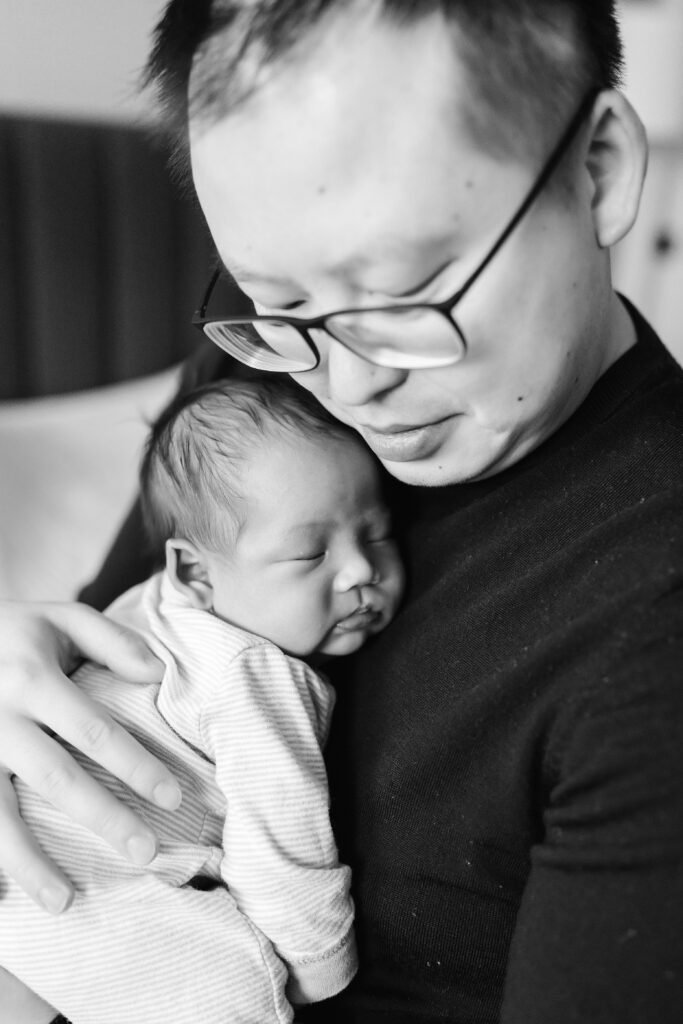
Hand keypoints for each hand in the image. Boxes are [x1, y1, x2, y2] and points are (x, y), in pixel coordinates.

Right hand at [0, 601, 181, 912]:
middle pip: (57, 779)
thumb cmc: (14, 632)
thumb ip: (111, 640)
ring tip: (64, 902)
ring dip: (31, 862)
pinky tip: (8, 894)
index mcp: (33, 676)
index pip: (94, 730)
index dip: (135, 766)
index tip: (172, 797)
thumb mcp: (60, 617)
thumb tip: (159, 674)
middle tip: (145, 853)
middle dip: (103, 819)